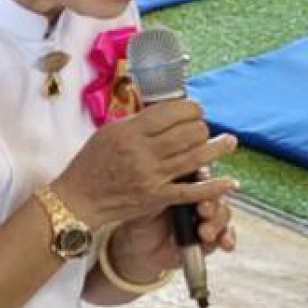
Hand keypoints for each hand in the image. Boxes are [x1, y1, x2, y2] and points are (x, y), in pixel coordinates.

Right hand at [53, 97, 240, 231]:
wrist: (77, 199)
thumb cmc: (91, 164)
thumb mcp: (107, 133)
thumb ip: (137, 122)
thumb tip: (166, 110)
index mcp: (129, 132)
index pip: (172, 112)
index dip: (191, 108)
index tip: (194, 110)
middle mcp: (142, 152)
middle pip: (190, 132)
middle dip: (202, 127)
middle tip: (202, 129)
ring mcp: (151, 176)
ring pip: (197, 157)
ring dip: (218, 148)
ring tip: (230, 141)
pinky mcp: (157, 197)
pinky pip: (193, 191)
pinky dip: (215, 187)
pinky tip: (230, 182)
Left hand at [103, 172, 239, 276]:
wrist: (137, 252)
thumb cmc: (139, 222)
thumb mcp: (145, 206)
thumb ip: (158, 193)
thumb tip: (170, 178)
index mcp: (183, 188)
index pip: (201, 179)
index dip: (203, 181)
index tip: (200, 182)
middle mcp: (198, 201)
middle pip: (215, 196)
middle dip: (211, 204)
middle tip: (202, 211)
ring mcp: (206, 220)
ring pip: (223, 215)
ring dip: (217, 224)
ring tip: (204, 233)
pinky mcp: (210, 240)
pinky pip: (226, 237)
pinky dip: (228, 239)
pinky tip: (226, 244)